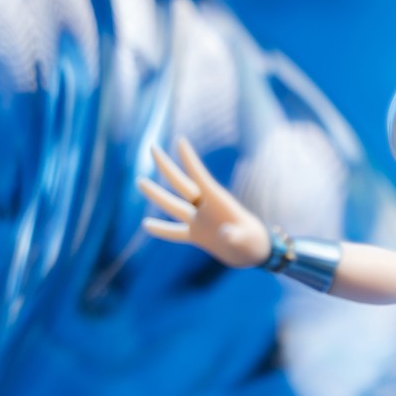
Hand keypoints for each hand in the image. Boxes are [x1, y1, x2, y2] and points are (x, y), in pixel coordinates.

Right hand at [136, 137, 271, 268]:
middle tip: (152, 148)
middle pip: (181, 184)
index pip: (199, 176)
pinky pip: (175, 232)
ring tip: (139, 181)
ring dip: (156, 194)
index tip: (180, 141)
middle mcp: (205, 207)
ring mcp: (199, 220)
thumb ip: (236, 235)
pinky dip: (162, 230)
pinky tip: (145, 225)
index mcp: (218, 201)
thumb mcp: (247, 240)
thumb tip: (224, 233)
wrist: (255, 254)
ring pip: (173, 205)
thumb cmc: (255, 242)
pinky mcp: (197, 235)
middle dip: (166, 166)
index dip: (190, 159)